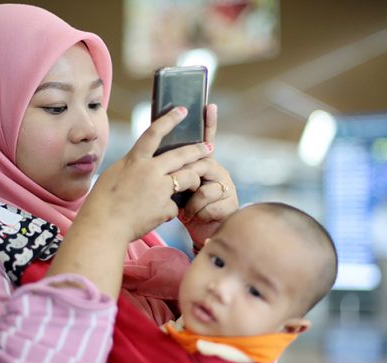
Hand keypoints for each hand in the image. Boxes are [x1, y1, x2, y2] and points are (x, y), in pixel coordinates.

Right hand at [80, 106, 210, 242]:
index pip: (154, 133)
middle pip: (182, 155)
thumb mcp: (115, 174)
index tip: (183, 111)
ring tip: (196, 181)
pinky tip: (160, 214)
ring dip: (194, 178)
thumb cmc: (103, 202)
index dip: (170, 120)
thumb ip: (133, 166)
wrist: (103, 226)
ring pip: (189, 177)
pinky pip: (176, 205)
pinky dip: (170, 209)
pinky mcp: (165, 208)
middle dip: (199, 150)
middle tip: (209, 147)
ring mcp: (160, 189)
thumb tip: (143, 163)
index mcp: (134, 160)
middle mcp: (150, 171)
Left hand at [177, 104, 238, 246]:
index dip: (208, 123)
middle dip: (190, 176)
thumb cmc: (186, 209)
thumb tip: (156, 156)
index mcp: (202, 164)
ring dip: (193, 201)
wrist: (201, 234)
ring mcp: (225, 185)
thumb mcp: (176, 188)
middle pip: (203, 163)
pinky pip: (210, 202)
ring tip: (189, 211)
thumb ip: (172, 172)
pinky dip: (199, 212)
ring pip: (205, 186)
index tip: (208, 104)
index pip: (205, 140)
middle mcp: (216, 170)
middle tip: (183, 189)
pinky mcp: (230, 202)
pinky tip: (199, 217)